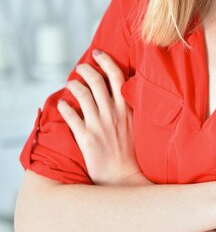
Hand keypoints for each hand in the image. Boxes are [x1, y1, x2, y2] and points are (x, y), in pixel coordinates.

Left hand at [57, 50, 150, 185]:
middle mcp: (113, 113)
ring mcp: (99, 125)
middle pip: (97, 81)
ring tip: (70, 83)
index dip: (106, 61)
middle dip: (86, 69)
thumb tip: (120, 90)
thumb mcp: (137, 125)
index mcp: (127, 108)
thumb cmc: (131, 153)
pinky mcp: (86, 138)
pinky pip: (71, 116)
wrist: (124, 178)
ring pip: (82, 94)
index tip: (97, 53)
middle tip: (80, 67)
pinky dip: (64, 107)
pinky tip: (62, 105)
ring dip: (73, 85)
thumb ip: (128, 107)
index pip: (117, 76)